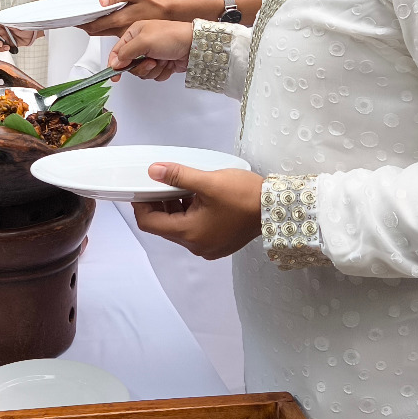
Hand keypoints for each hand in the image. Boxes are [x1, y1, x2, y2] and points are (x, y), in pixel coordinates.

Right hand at [0, 14, 40, 51]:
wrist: (33, 34)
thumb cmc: (25, 24)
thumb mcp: (11, 19)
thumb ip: (0, 19)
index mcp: (0, 20)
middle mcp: (0, 28)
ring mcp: (2, 36)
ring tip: (1, 44)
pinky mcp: (6, 43)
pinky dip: (1, 49)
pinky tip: (7, 47)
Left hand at [80, 0, 175, 36]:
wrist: (174, 14)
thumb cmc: (157, 2)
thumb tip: (101, 1)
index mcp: (120, 20)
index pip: (94, 26)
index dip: (82, 23)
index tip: (73, 20)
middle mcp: (121, 31)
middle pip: (96, 32)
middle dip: (86, 26)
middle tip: (78, 18)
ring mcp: (126, 36)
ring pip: (105, 34)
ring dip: (96, 28)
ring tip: (89, 18)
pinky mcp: (131, 36)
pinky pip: (114, 35)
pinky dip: (106, 29)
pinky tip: (106, 20)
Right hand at [109, 20, 192, 80]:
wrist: (194, 44)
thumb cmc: (172, 36)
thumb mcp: (143, 41)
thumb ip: (125, 53)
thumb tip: (115, 63)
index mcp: (134, 33)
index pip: (117, 51)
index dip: (114, 64)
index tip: (114, 75)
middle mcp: (142, 43)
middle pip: (130, 65)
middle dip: (140, 67)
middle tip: (150, 61)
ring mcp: (152, 54)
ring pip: (142, 72)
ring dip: (152, 70)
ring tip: (162, 60)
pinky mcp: (162, 63)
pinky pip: (154, 75)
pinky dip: (162, 72)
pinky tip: (168, 64)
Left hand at [131, 164, 263, 259]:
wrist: (276, 208)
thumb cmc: (244, 195)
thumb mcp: (208, 181)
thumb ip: (177, 176)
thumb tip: (153, 171)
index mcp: (189, 233)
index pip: (150, 223)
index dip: (141, 205)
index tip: (142, 187)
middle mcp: (196, 245)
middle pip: (164, 226)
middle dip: (158, 204)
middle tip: (161, 182)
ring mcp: (208, 247)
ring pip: (179, 227)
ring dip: (175, 208)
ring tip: (180, 186)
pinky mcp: (218, 243)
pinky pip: (194, 230)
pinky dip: (189, 214)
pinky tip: (196, 197)